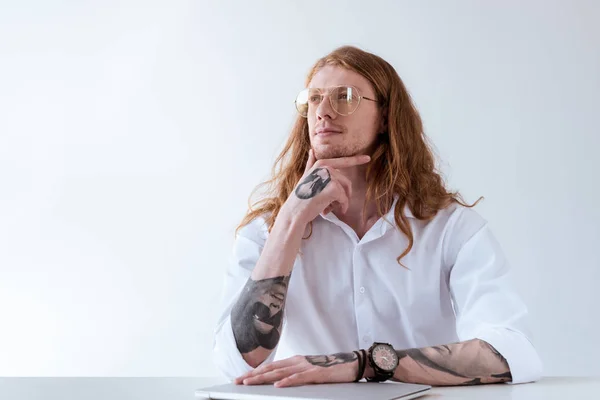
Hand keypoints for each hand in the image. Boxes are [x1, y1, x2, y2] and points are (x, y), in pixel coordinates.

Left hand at [234, 352, 358, 387]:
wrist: (351, 363)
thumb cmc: (330, 369)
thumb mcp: (309, 372)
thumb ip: (295, 374)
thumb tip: (280, 382)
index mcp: (295, 361)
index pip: (271, 366)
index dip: (255, 372)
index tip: (241, 377)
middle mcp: (297, 361)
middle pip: (270, 368)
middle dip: (252, 375)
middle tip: (237, 380)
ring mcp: (306, 366)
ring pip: (279, 372)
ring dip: (262, 378)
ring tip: (249, 382)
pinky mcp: (316, 373)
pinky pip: (299, 378)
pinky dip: (287, 381)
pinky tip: (277, 385)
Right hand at [280, 149, 370, 225]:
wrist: (294, 212)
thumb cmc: (301, 197)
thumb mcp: (306, 177)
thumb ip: (310, 164)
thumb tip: (311, 150)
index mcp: (320, 164)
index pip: (342, 161)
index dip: (356, 160)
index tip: (368, 158)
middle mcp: (325, 167)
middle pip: (346, 181)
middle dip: (343, 195)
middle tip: (333, 205)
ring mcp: (329, 176)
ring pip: (345, 190)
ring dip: (341, 202)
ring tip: (329, 208)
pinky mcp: (333, 187)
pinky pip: (344, 198)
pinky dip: (341, 206)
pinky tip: (331, 210)